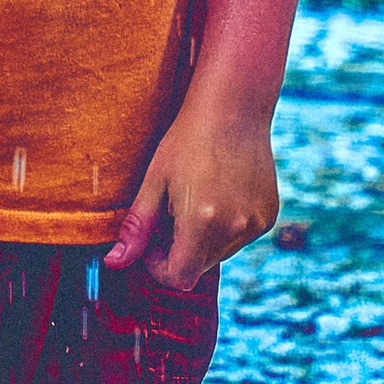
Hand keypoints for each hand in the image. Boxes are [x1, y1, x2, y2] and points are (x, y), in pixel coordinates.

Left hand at [104, 87, 279, 293]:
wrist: (234, 105)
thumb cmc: (187, 139)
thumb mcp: (155, 180)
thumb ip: (137, 227)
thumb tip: (114, 263)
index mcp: (202, 223)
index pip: (179, 278)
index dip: (159, 266)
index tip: (154, 238)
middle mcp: (234, 228)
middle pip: (199, 266)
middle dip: (180, 249)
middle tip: (172, 210)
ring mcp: (256, 223)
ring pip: (220, 252)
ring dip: (204, 238)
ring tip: (198, 195)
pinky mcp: (269, 215)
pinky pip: (240, 237)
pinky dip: (227, 226)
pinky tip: (221, 191)